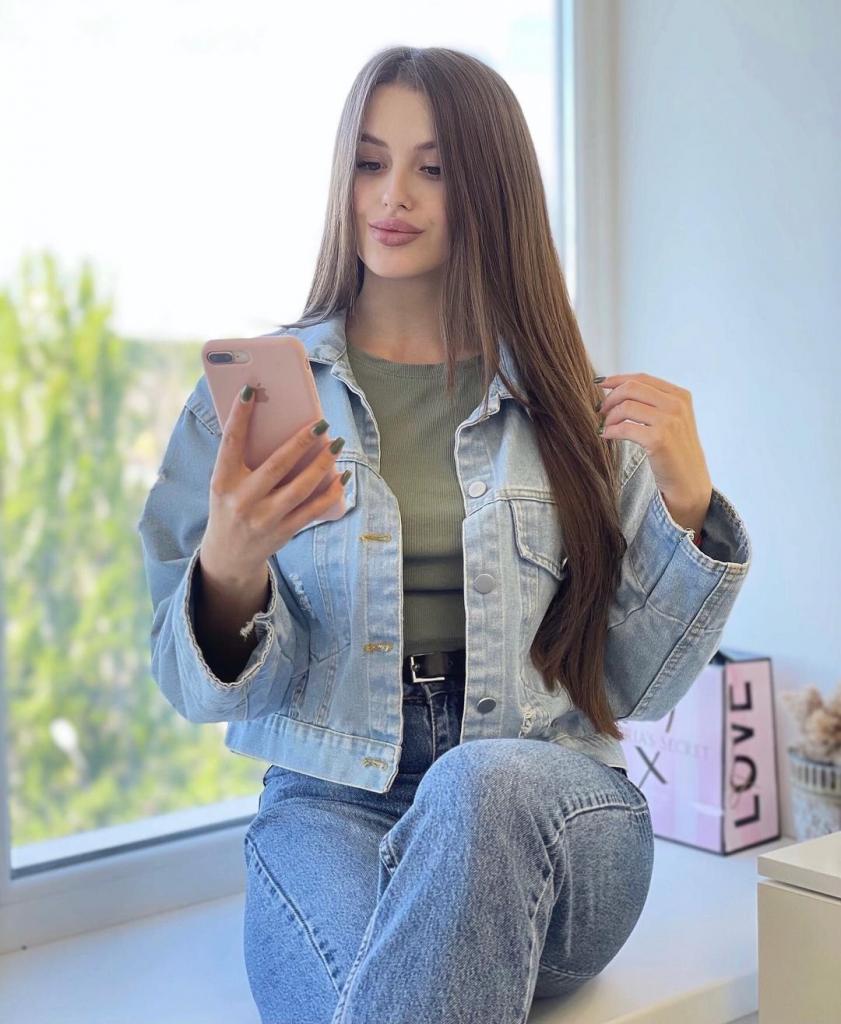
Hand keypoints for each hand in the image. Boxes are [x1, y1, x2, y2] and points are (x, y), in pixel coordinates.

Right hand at [201, 390, 348, 585]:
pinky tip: (342, 476)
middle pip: (277, 466)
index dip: (239, 416)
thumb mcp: (225, 483)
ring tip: (337, 444)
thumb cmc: (230, 506)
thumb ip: (242, 459)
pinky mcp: (283, 532)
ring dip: (322, 465)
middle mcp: (242, 500)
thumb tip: (274, 423)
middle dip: (301, 442)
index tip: (250, 391)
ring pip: (300, 488)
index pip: (231, 443)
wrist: (228, 555)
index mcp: (223, 481)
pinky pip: (313, 510)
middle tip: (322, 424)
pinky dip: (331, 493)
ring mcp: (264, 518)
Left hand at [598, 372, 712, 532]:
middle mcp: (676, 405)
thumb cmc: (675, 451)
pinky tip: (607, 435)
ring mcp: (669, 421)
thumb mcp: (672, 419)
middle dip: (610, 397)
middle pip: (632, 388)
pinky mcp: (658, 439)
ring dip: (610, 417)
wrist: (688, 480)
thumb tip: (618, 389)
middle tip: (601, 410)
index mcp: (680, 396)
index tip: (601, 384)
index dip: (617, 379)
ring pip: (626, 407)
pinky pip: (625, 427)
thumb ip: (653, 403)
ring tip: (606, 426)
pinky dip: (611, 430)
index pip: (642, 378)